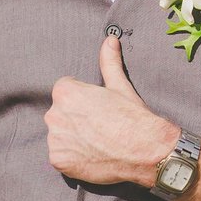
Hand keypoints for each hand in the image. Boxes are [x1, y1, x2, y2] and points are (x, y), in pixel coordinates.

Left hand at [46, 32, 179, 186]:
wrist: (145, 150)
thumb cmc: (133, 117)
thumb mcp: (120, 86)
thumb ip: (108, 62)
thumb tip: (110, 40)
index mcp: (66, 92)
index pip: (65, 92)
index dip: (84, 101)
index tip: (98, 110)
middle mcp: (54, 114)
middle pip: (60, 114)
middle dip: (75, 119)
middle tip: (99, 127)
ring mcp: (55, 139)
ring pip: (60, 136)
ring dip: (72, 139)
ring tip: (97, 143)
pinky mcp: (58, 160)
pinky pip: (60, 156)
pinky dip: (72, 158)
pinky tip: (92, 156)